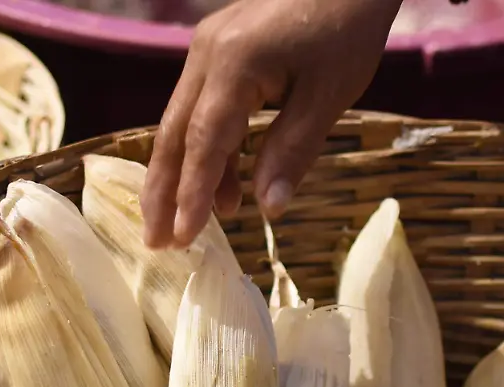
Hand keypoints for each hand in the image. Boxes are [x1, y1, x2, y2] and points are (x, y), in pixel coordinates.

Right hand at [140, 0, 402, 247]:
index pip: (204, 141)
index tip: (183, 237)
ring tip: (190, 227)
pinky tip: (225, 187)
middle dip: (163, 192)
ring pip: (181, 123)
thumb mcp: (329, 94)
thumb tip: (269, 209)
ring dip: (183, 176)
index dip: (192, 194)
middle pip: (172, 134)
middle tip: (157, 243)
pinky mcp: (217, 51)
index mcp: (233, 63)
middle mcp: (206, 54)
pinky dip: (206, 150)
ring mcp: (206, 50)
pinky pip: (199, 109)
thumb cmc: (346, 27)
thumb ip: (293, 150)